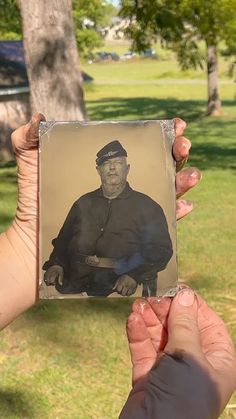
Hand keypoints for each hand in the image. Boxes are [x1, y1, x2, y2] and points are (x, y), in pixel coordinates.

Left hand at [0, 115, 198, 328]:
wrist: (35, 242)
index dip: (160, 135)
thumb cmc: (34, 204)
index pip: (139, 147)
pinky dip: (177, 214)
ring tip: (192, 174)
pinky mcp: (132, 236)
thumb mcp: (30, 166)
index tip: (175, 125)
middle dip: (178, 153)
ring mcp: (130, 211)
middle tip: (183, 146)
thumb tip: (40, 116)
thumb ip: (28, 139)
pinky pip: (161, 225)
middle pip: (160, 166)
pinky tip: (186, 206)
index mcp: (108, 169)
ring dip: (184, 181)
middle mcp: (123, 188)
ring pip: (167, 192)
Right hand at [122, 289, 235, 417]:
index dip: (193, 306)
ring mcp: (170, 369)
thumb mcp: (189, 356)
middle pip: (182, 327)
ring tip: (139, 305)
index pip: (208, 324)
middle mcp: (196, 363)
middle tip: (153, 297)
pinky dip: (138, 333)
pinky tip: (132, 320)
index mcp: (217, 360)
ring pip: (160, 335)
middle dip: (167, 310)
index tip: (177, 288)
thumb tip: (186, 295)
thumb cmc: (183, 397)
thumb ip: (185, 324)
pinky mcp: (148, 374)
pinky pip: (144, 348)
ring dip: (149, 319)